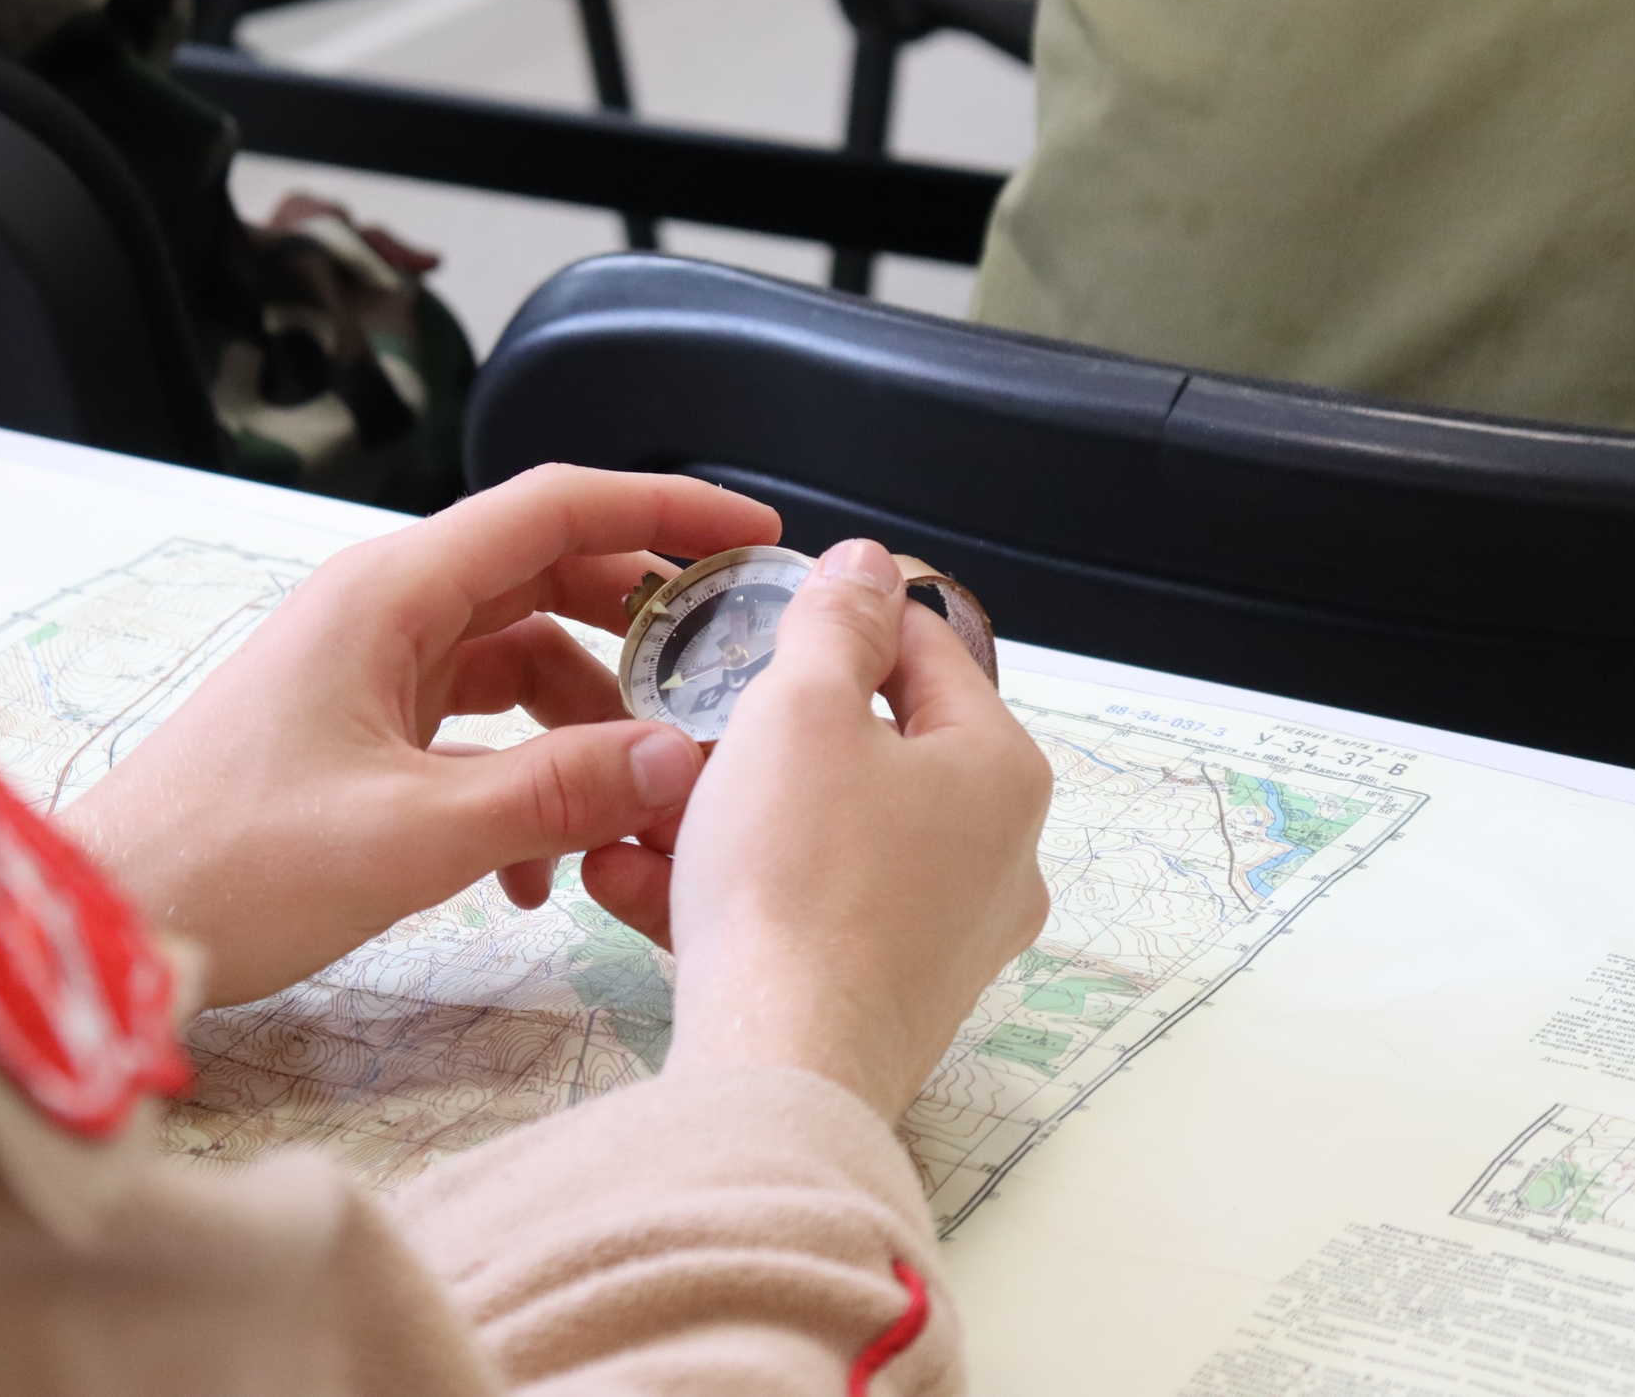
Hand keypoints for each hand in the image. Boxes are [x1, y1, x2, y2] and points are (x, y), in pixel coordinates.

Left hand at [62, 466, 780, 1010]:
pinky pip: (476, 731)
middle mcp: (381, 611)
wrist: (109, 921)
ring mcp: (369, 670)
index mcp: (388, 592)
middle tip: (723, 674)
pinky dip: (523, 782)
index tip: (753, 532)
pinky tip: (537, 873)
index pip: (554, 506)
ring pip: (518, 663)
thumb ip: (556, 793)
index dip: (662, 508)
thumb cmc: (228, 864)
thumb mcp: (413, 834)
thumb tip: (678, 762)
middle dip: (640, 629)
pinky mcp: (360, 733)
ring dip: (583, 730)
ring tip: (635, 808)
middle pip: (546, 579)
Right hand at [588, 538, 1052, 1119]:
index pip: (924, 648)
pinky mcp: (884, 995)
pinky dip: (727, 890)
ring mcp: (944, 935)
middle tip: (684, 728)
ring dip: (722, 816)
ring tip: (637, 813)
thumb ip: (831, 625)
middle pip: (866, 750)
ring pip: (821, 836)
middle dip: (756, 736)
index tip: (766, 616)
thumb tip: (866, 566)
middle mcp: (993, 855)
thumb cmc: (797, 887)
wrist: (778, 1068)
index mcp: (997, 770)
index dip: (838, 618)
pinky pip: (802, 912)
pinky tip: (637, 881)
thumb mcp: (798, 712)